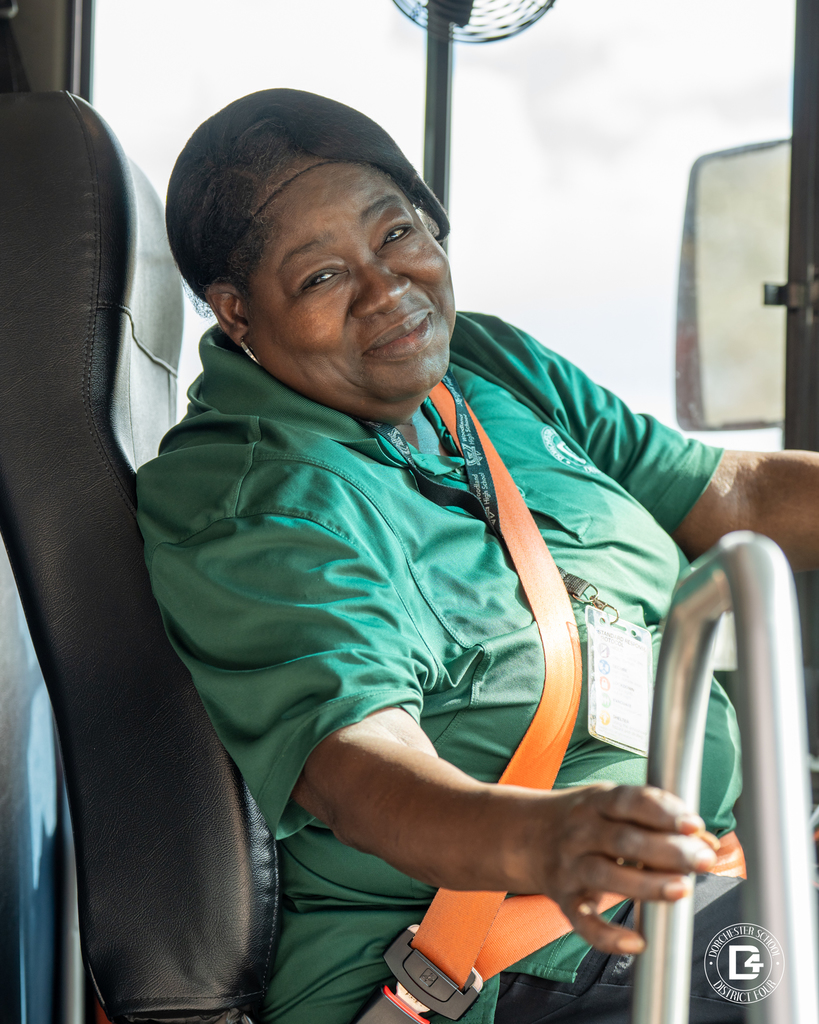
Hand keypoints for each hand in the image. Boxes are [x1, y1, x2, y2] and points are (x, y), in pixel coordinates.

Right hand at [526, 783, 717, 953]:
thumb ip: (658, 819)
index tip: (693, 825)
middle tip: (702, 860)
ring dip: (646, 884)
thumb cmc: (584, 818)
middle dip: (666, 850)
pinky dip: (608, 936)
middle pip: (624, 840)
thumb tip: (707, 841)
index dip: (662, 812)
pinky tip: (636, 943)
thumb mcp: (613, 805)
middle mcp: (580, 831)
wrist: (524, 835)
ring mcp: (569, 866)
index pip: (629, 801)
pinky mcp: (564, 900)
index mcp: (596, 801)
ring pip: (607, 876)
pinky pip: (584, 922)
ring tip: (681, 890)